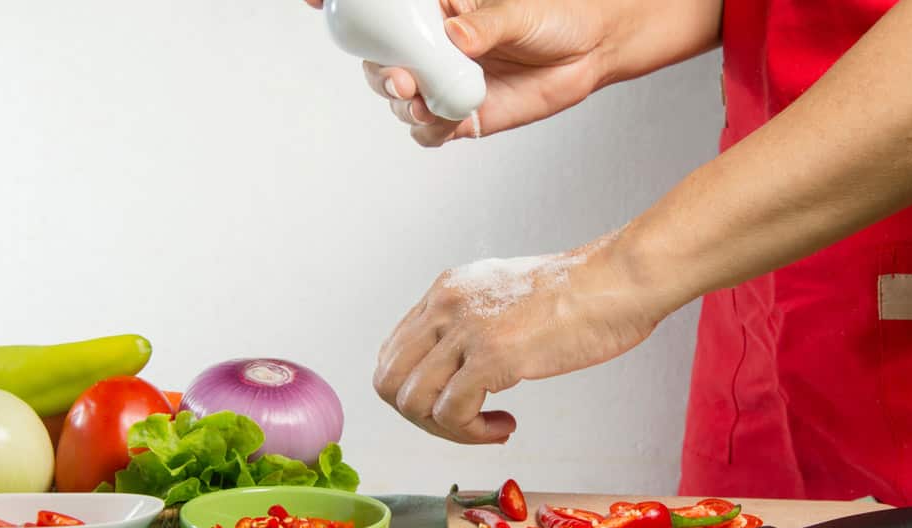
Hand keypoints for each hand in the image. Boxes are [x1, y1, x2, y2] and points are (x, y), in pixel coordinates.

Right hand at [305, 0, 615, 145]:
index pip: (383, 11)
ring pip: (398, 99)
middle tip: (398, 78)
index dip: (347, 8)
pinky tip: (442, 122)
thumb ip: (487, 24)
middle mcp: (433, 47)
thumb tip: (456, 36)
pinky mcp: (463, 115)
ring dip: (400, 105)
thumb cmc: (559, 13)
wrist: (593, 50)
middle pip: (379, 62)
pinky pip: (429, 130)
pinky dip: (427, 130)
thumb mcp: (521, 10)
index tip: (318, 1)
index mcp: (437, 11)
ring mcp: (444, 82)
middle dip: (377, 73)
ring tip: (419, 101)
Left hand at [373, 234, 661, 443]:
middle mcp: (444, 306)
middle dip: (422, 417)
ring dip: (448, 430)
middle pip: (389, 381)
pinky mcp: (491, 355)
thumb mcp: (505, 295)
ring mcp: (465, 330)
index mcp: (446, 291)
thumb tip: (460, 364)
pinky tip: (506, 425)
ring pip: (413, 402)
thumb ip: (473, 321)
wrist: (618, 280)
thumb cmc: (580, 293)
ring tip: (490, 427)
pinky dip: (473, 433)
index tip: (454, 404)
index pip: (393, 353)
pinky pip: (452, 413)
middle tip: (464, 424)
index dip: (417, 391)